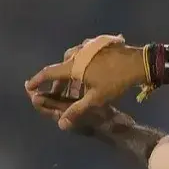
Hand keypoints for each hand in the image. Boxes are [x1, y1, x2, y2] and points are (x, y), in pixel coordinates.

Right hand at [24, 35, 145, 129]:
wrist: (139, 62)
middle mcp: (77, 52)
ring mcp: (88, 46)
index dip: (38, 81)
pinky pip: (84, 55)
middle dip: (58, 82)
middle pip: (62, 68)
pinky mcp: (99, 43)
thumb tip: (61, 124)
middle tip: (57, 93)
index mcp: (73, 65)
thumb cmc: (116, 81)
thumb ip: (77, 110)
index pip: (49, 73)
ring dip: (71, 73)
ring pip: (73, 60)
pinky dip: (82, 65)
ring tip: (75, 86)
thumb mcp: (96, 98)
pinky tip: (89, 72)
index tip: (29, 87)